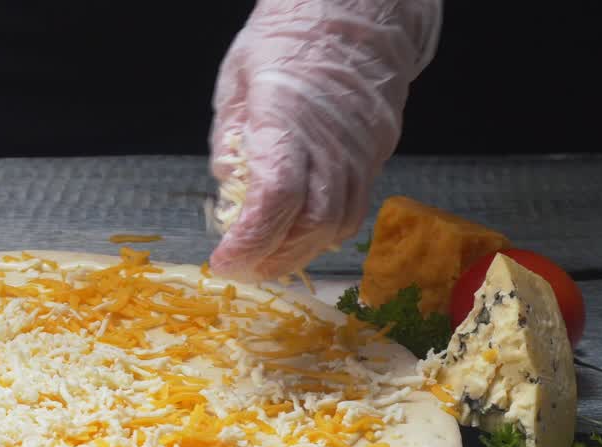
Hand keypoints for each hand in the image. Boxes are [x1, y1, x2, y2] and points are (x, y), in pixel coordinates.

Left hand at [207, 0, 442, 281]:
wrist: (356, 11)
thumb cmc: (288, 40)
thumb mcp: (237, 82)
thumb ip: (230, 141)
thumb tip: (227, 193)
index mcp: (288, 120)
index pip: (275, 199)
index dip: (249, 241)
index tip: (223, 259)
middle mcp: (332, 142)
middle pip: (310, 225)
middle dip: (270, 259)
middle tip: (240, 267)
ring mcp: (362, 151)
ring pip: (336, 225)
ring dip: (297, 253)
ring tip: (265, 259)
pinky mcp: (378, 153)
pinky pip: (353, 208)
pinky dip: (323, 232)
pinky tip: (299, 234)